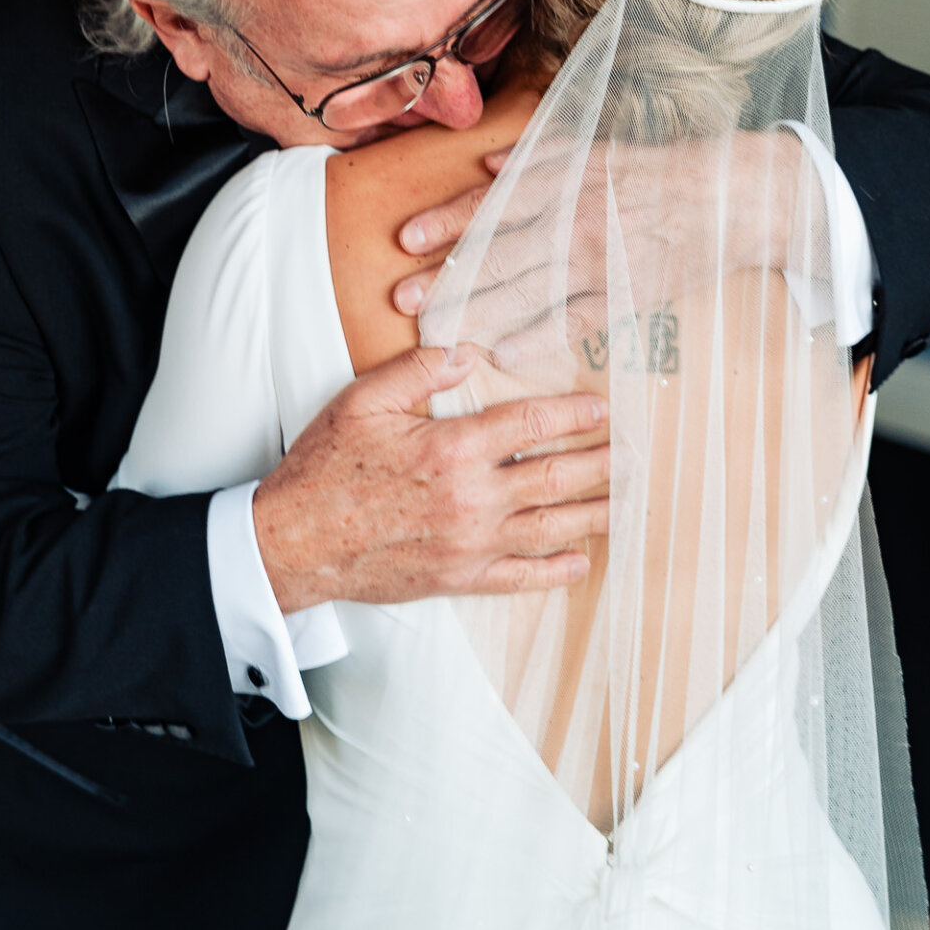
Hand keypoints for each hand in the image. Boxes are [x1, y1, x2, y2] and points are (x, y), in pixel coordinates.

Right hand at [252, 345, 609, 613]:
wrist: (294, 543)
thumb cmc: (325, 469)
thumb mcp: (363, 402)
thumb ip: (418, 372)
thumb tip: (464, 351)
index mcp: (452, 449)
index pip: (531, 424)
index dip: (574, 414)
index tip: (602, 409)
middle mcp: (472, 499)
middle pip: (555, 477)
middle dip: (602, 463)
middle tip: (635, 452)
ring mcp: (470, 544)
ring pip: (551, 527)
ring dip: (596, 513)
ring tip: (628, 501)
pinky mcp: (459, 578)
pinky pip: (521, 577)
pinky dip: (556, 570)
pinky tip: (581, 560)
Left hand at [394, 130, 808, 350]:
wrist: (726, 198)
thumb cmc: (653, 173)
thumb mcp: (592, 150)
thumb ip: (534, 156)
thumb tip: (483, 164)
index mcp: (563, 179)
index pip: (493, 201)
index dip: (447, 220)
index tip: (406, 238)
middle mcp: (573, 218)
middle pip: (498, 252)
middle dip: (447, 277)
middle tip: (404, 298)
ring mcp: (598, 260)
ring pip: (527, 290)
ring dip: (478, 312)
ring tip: (439, 331)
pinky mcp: (624, 293)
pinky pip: (574, 319)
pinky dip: (538, 337)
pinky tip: (504, 353)